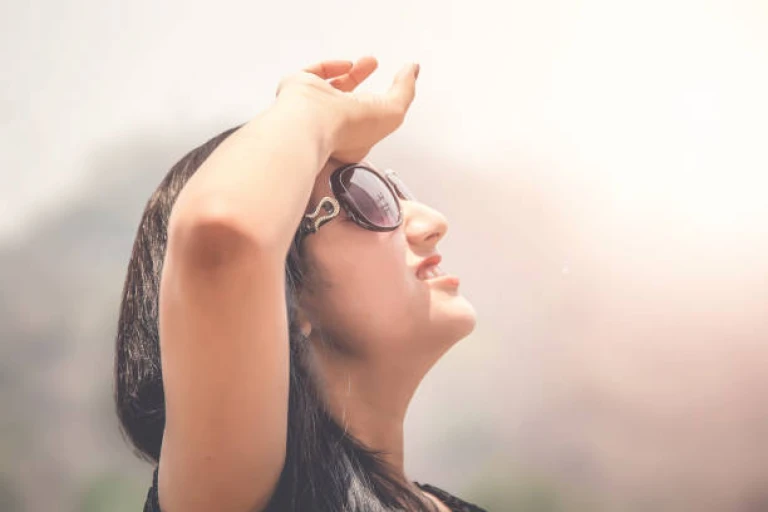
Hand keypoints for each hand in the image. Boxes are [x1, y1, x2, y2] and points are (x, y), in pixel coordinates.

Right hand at [274, 56, 418, 162]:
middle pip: (349, 104)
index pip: (368, 123)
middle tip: (374, 69)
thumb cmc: (346, 129)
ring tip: (368, 62)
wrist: (312, 122)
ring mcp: (312, 108)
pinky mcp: (296, 90)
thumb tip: (412, 71)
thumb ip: (405, 91)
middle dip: (364, 85)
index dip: (381, 108)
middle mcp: (331, 125)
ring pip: (332, 88)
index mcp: (352, 138)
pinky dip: (331, 67)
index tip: (394, 91)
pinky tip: (346, 64)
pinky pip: (313, 74)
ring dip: (352, 74)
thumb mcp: (393, 112)